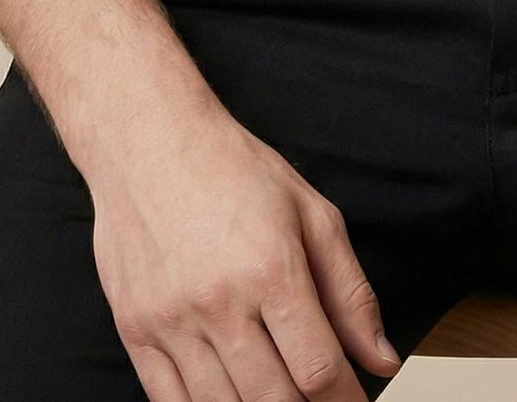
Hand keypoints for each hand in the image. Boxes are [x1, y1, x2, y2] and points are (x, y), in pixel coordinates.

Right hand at [85, 89, 400, 399]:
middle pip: (273, 401)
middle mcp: (218, 301)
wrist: (148, 141)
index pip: (318, 368)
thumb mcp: (311, 213)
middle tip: (319, 401)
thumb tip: (381, 358)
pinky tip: (231, 398)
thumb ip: (350, 291)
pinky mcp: (135, 330)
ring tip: (280, 395)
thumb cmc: (231, 169)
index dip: (346, 401)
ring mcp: (171, 321)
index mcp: (271, 268)